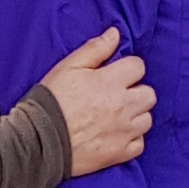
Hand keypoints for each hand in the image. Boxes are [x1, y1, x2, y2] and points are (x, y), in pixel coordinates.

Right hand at [43, 27, 154, 176]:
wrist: (39, 140)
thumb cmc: (53, 100)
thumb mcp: (69, 66)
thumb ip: (95, 49)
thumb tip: (115, 34)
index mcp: (111, 81)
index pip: (139, 66)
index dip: (127, 68)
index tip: (115, 74)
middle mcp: (123, 106)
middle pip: (149, 94)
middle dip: (137, 91)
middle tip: (119, 95)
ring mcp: (123, 131)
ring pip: (147, 119)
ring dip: (136, 116)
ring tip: (118, 116)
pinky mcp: (119, 153)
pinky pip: (139, 144)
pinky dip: (132, 139)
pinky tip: (118, 135)